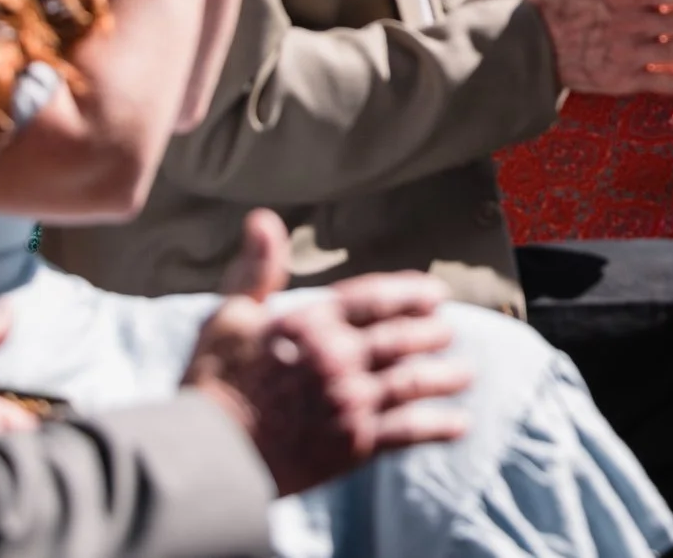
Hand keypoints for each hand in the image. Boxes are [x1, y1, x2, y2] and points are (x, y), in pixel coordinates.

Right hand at [188, 211, 470, 495]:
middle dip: (432, 332)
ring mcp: (349, 402)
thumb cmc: (213, 382)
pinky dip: (438, 426)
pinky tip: (458, 424)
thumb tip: (263, 219)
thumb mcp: (228, 315)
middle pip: (401, 339)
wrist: (207, 454)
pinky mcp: (353, 445)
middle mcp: (338, 358)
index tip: (434, 294)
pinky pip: (408, 431)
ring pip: (413, 382)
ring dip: (444, 376)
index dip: (409, 294)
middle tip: (448, 329)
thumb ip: (256, 269)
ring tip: (465, 373)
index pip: (374, 299)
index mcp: (312, 324)